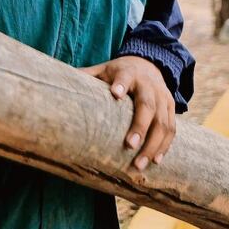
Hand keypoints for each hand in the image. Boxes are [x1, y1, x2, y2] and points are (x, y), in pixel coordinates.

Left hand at [81, 55, 174, 170]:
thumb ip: (86, 76)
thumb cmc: (119, 72)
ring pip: (163, 122)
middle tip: (129, 146)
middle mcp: (149, 85)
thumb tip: (57, 82)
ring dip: (153, 144)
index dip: (121, 84)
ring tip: (140, 164)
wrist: (149, 63)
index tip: (115, 93)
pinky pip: (172, 129)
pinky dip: (165, 146)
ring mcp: (163, 97)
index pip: (125, 77)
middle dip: (140, 126)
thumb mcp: (103, 69)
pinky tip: (156, 161)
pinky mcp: (171, 108)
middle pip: (147, 105)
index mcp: (128, 72)